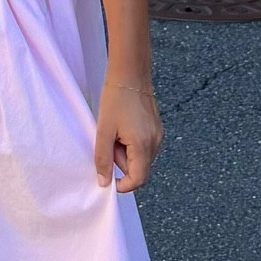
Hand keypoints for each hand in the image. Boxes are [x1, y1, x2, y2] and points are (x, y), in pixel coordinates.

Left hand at [93, 76, 162, 191]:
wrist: (130, 74)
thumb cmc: (116, 99)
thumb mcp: (104, 130)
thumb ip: (103, 159)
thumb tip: (104, 182)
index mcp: (144, 145)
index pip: (138, 179)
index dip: (123, 185)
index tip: (108, 178)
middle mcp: (155, 143)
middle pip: (138, 168)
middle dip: (120, 160)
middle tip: (108, 140)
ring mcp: (158, 135)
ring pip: (139, 157)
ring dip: (124, 151)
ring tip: (115, 131)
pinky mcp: (156, 129)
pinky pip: (143, 146)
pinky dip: (130, 143)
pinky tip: (123, 127)